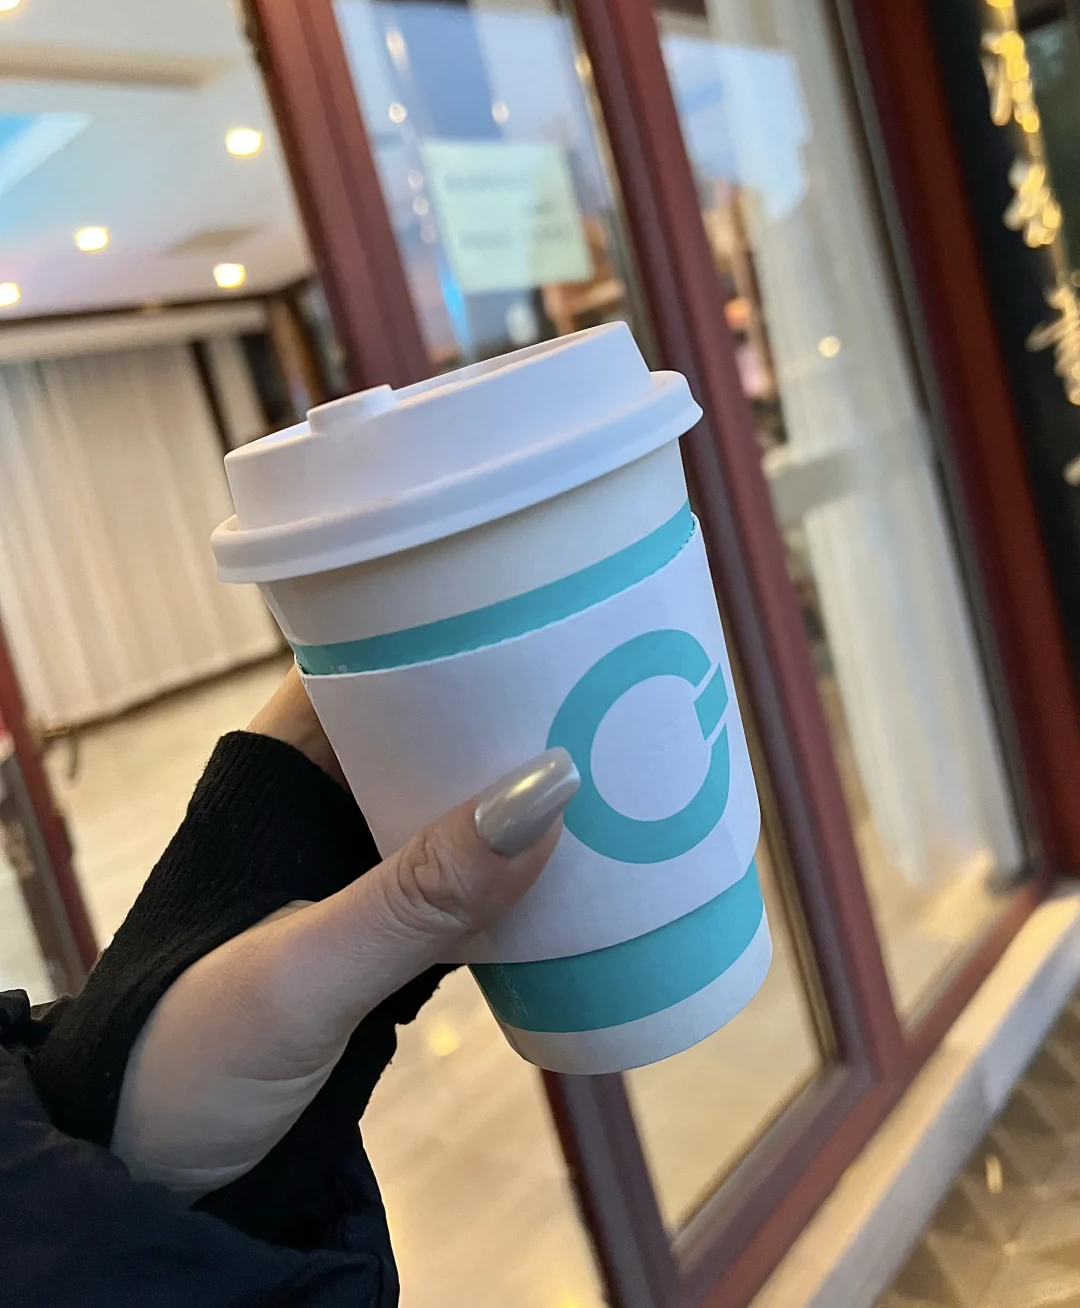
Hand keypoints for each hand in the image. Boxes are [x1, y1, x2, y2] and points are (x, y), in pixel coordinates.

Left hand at [110, 680, 578, 1198]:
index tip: (544, 613)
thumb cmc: (186, 1059)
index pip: (369, 659)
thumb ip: (416, 896)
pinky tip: (588, 861)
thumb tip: (548, 789)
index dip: (449, 629)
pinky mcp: (392, 930)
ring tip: (625, 756)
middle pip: (430, 723)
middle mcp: (323, 800)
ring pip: (457, 799)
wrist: (157, 1182)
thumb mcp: (303, 975)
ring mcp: (360, 866)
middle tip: (614, 685)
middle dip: (509, 709)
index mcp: (278, 771)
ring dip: (524, 790)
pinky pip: (470, 875)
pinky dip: (520, 868)